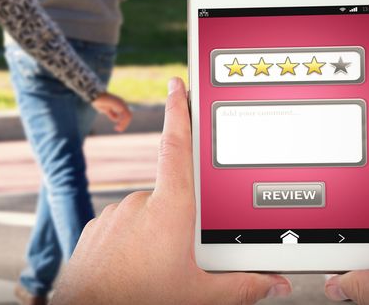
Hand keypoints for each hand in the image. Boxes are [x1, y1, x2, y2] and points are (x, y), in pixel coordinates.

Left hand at [52, 78, 291, 303]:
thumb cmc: (142, 299)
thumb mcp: (202, 293)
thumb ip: (242, 285)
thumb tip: (273, 284)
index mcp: (170, 208)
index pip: (177, 147)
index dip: (179, 112)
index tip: (177, 85)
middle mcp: (139, 204)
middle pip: (172, 199)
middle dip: (182, 225)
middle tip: (181, 260)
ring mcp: (113, 215)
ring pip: (146, 217)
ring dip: (156, 237)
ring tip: (157, 271)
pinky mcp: (95, 230)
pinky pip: (122, 229)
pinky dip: (132, 245)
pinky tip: (136, 269)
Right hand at [91, 91, 132, 131]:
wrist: (94, 97)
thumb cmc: (99, 102)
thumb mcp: (106, 110)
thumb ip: (112, 114)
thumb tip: (117, 120)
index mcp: (120, 105)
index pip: (126, 115)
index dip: (123, 123)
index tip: (117, 128)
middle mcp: (122, 103)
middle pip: (128, 116)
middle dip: (124, 124)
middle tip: (118, 130)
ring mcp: (121, 103)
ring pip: (128, 116)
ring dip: (124, 124)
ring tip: (118, 129)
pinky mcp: (119, 104)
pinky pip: (125, 114)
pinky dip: (123, 121)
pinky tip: (117, 125)